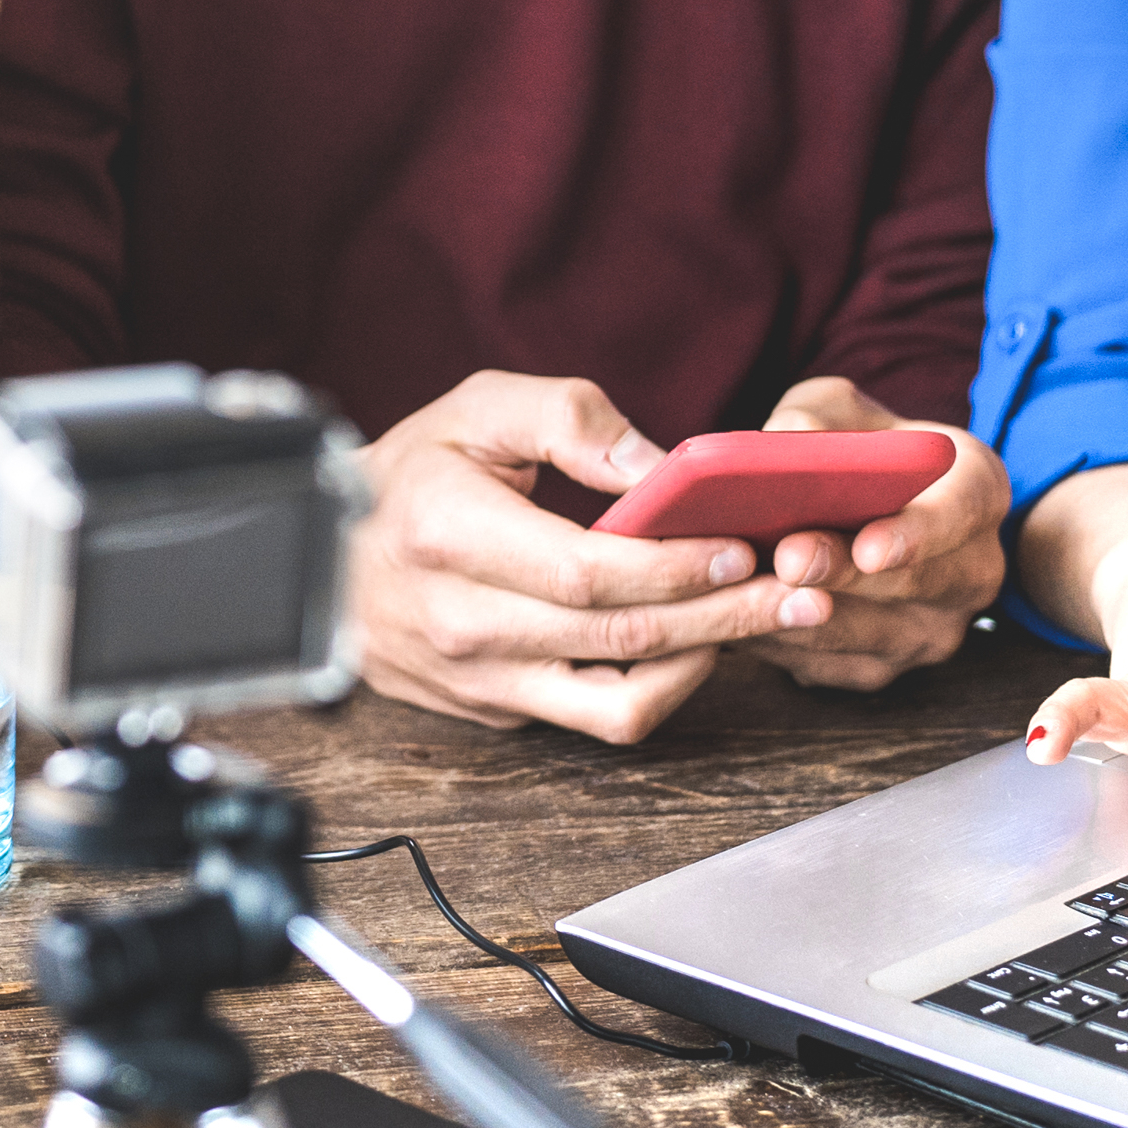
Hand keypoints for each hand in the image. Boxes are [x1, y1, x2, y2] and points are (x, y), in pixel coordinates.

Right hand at [346, 372, 810, 743]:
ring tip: (762, 624)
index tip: (744, 547)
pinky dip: (659, 688)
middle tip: (801, 593)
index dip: (675, 567)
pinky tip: (698, 645)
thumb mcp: (474, 409)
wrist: (327, 561)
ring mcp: (479, 680)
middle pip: (619, 638)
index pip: (585, 571)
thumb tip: (661, 467)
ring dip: (703, 665)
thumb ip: (569, 418)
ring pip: (616, 703)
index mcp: (448, 532)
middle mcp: (461, 620)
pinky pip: (595, 718)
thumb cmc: (410, 476)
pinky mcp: (497, 712)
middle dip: (725, 616)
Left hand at [736, 378, 1006, 692]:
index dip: (918, 535)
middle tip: (790, 560)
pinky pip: (834, 667)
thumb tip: (781, 445)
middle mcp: (973, 569)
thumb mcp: (835, 411)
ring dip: (807, 617)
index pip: (961, 514)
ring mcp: (936, 627)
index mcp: (977, 491)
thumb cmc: (852, 449)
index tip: (871, 547)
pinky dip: (785, 645)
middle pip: (919, 584)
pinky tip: (740, 616)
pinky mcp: (887, 666)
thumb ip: (812, 418)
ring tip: (749, 590)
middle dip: (848, 576)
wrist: (858, 506)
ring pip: (873, 637)